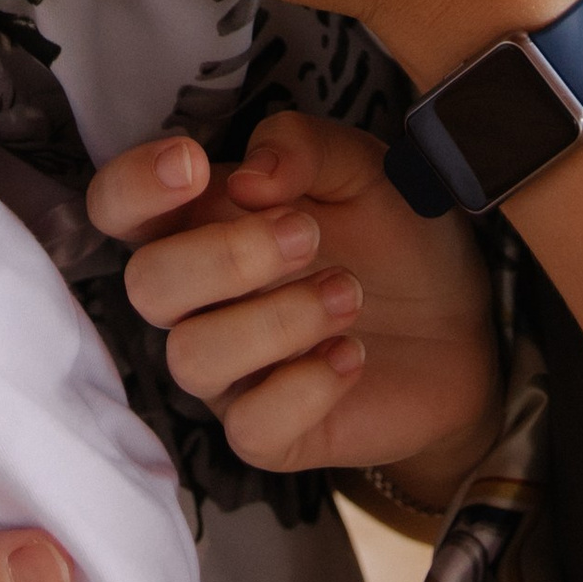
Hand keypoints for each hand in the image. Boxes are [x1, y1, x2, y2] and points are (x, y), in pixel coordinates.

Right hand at [92, 114, 501, 496]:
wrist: (465, 325)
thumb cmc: (394, 236)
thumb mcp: (362, 167)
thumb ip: (303, 147)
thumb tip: (249, 174)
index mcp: (202, 222)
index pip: (117, 206)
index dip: (134, 186)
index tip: (195, 164)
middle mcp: (199, 301)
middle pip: (145, 285)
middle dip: (224, 255)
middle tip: (306, 233)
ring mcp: (229, 374)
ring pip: (191, 358)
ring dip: (275, 320)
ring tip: (349, 293)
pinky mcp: (270, 434)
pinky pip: (249, 427)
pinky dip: (305, 386)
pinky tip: (351, 354)